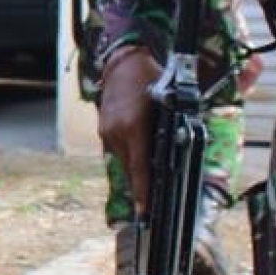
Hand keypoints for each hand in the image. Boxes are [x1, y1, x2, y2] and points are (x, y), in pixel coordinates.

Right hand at [96, 47, 161, 207]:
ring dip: (137, 166)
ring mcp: (107, 131)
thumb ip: (167, 131)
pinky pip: (119, 149)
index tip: (144, 211)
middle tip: (153, 201)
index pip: (140, 167)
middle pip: (131, 168)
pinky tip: (139, 149)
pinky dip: (130, 153)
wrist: (123, 62)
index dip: (143, 191)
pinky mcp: (104, 128)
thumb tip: (171, 157)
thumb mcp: (167, 103)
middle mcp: (117, 132)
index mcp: (134, 126)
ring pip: (125, 160)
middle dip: (142, 183)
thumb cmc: (152, 79)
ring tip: (149, 170)